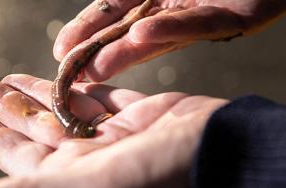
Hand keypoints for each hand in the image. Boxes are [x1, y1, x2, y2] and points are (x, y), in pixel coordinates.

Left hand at [0, 74, 227, 187]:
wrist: (223, 156)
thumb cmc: (159, 177)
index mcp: (77, 178)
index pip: (25, 160)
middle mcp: (95, 158)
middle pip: (41, 129)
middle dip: (12, 109)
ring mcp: (119, 135)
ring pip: (68, 109)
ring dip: (40, 92)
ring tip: (11, 76)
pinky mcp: (141, 115)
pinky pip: (104, 96)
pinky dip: (84, 86)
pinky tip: (63, 75)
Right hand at [54, 0, 285, 81]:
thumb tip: (102, 2)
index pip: (110, 13)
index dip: (84, 31)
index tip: (60, 51)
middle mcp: (169, 10)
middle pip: (126, 32)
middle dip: (96, 52)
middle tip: (72, 75)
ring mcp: (197, 17)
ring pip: (156, 37)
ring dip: (125, 52)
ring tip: (96, 69)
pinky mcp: (233, 20)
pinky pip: (198, 24)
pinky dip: (170, 29)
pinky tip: (141, 35)